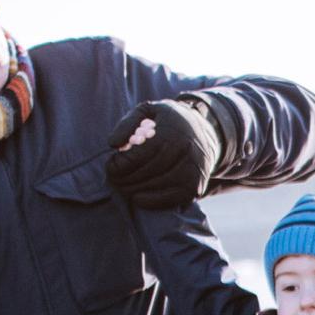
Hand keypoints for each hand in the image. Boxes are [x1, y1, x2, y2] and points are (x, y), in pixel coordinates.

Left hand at [104, 97, 222, 208]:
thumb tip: (113, 144)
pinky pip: (172, 199)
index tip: (111, 165)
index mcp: (172, 129)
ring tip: (123, 187)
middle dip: (127, 178)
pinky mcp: (195, 186)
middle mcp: (186, 150)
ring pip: (160, 185)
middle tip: (113, 179)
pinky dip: (153, 202)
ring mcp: (193, 170)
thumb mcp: (146, 112)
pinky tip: (138, 199)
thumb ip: (127, 124)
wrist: (203, 132)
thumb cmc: (166, 121)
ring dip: (136, 190)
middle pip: (150, 170)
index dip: (123, 163)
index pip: (143, 152)